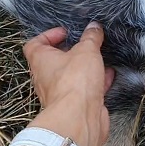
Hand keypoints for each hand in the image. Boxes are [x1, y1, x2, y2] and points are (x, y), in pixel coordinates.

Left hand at [23, 22, 114, 145]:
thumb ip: (91, 37)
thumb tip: (94, 27)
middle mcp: (46, 78)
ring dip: (85, 68)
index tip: (66, 32)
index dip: (48, 36)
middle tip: (85, 44)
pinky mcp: (75, 106)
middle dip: (71, 52)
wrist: (79, 119)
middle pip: (54, 61)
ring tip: (99, 57)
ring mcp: (60, 94)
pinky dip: (96, 82)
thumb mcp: (86, 51)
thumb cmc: (75, 81)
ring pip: (71, 76)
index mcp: (41, 61)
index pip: (35, 44)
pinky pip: (84, 90)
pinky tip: (109, 74)